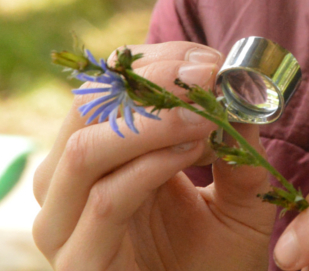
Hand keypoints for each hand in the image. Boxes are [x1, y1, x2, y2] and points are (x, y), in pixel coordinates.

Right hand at [32, 42, 276, 270]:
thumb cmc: (215, 264)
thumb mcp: (239, 197)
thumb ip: (239, 146)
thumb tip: (247, 86)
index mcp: (95, 160)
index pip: (103, 91)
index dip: (152, 64)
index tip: (211, 58)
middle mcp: (65, 188)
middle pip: (85, 110)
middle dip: (151, 83)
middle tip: (210, 73)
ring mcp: (62, 228)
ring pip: (84, 151)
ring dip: (150, 121)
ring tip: (205, 114)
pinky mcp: (77, 265)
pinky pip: (105, 201)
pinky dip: (150, 166)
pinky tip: (193, 149)